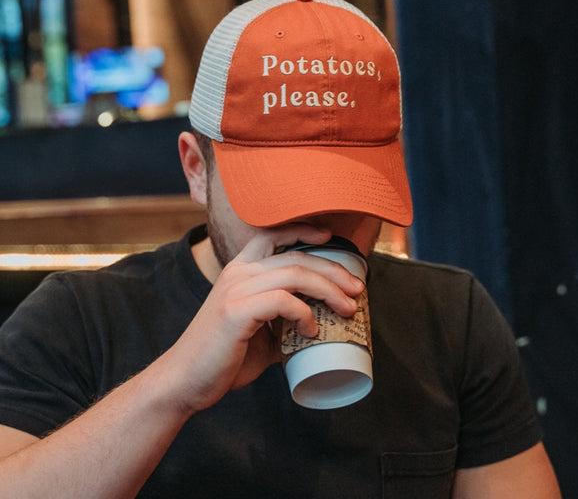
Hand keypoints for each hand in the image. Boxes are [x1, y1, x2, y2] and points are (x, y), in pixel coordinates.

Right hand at [160, 225, 364, 413]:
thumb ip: (283, 319)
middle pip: (295, 256)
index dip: (303, 230)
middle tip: (358, 289)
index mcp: (240, 270)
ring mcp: (236, 289)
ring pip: (294, 274)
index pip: (273, 235)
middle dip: (333, 270)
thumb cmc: (223, 357)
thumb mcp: (258, 330)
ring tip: (348, 308)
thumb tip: (319, 324)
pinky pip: (283, 301)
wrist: (185, 381)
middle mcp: (238, 272)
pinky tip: (312, 331)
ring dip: (329, 290)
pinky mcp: (236, 311)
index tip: (330, 238)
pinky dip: (304, 314)